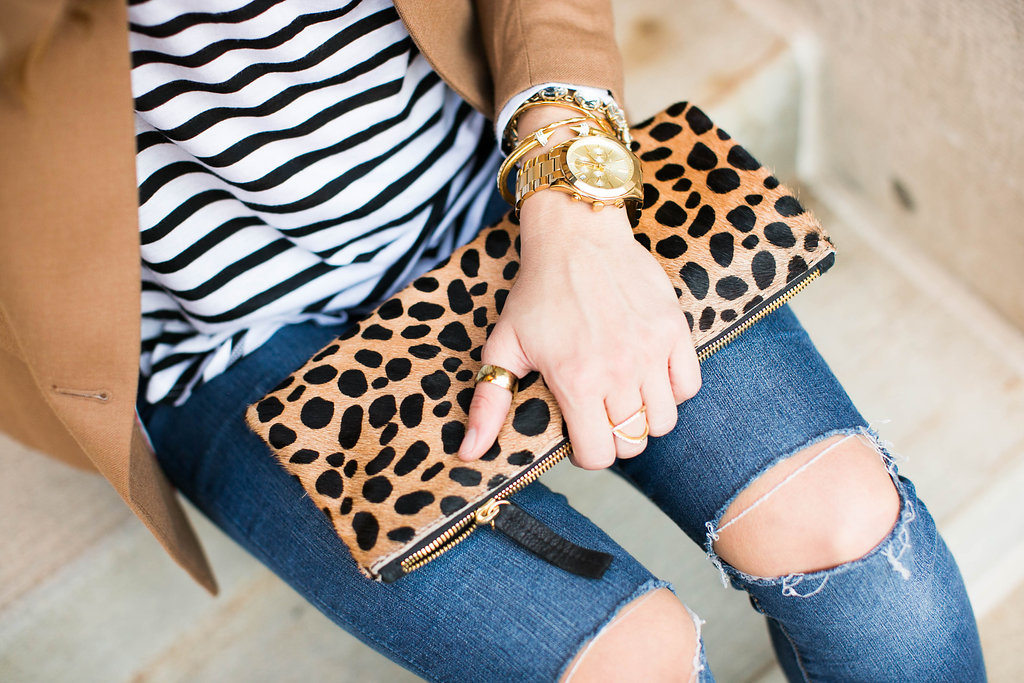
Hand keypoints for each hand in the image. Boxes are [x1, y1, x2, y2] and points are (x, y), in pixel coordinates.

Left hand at [457, 189, 701, 469]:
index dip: (587, 454)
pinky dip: (672, 390)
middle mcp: (618, 370)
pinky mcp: (674, 331)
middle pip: (633, 442)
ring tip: (626, 396)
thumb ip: (489, 403)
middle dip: (615, 437)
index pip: (599, 455)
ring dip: (645, 418)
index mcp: (575, 380)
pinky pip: (688, 386)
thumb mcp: (503, 346)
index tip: (580, 435)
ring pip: (664, 420)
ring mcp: (650, 351)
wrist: (576, 236)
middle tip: (601, 413)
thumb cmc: (538, 291)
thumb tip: (469, 452)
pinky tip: (650, 376)